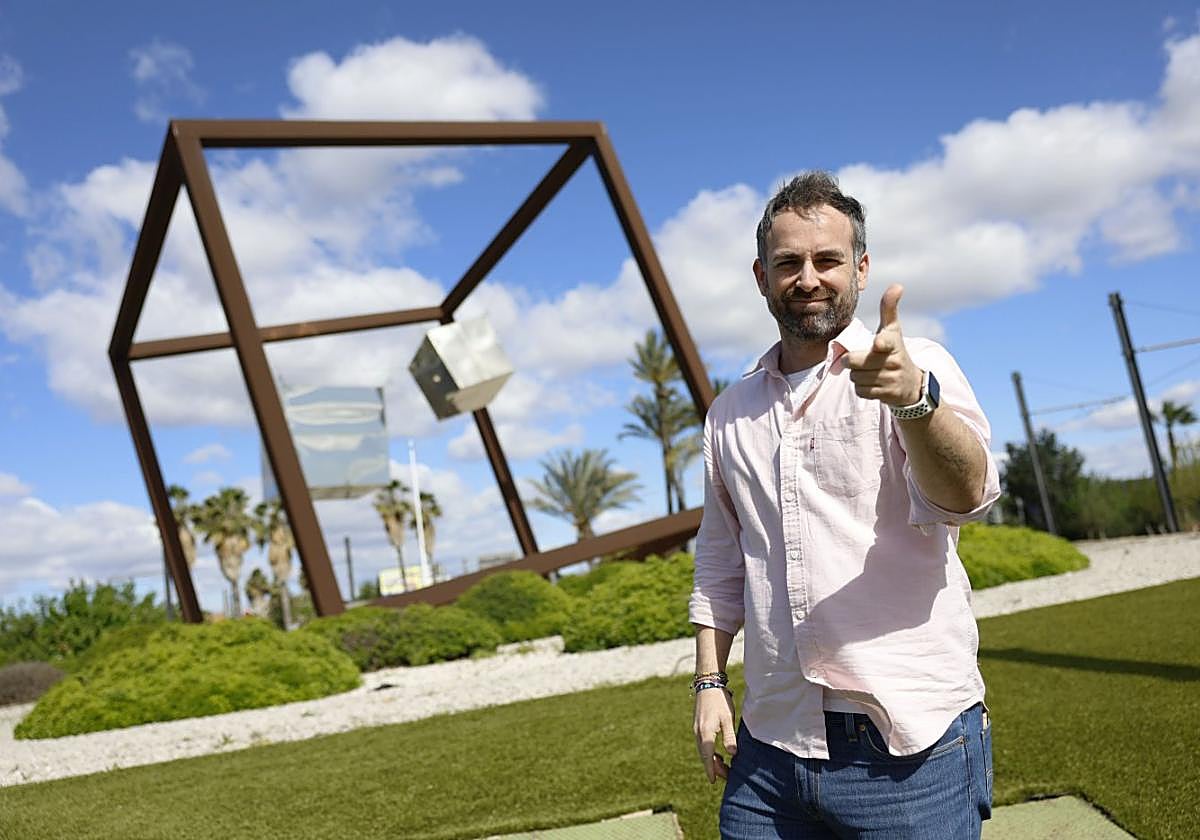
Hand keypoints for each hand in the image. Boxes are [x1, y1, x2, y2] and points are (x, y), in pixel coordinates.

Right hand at [694, 686, 736, 782]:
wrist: (708, 682)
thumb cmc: (720, 699)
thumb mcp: (728, 718)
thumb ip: (729, 737)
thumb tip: (732, 754)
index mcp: (705, 733)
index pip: (707, 757)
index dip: (711, 770)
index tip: (713, 782)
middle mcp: (698, 733)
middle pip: (704, 756)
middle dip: (714, 767)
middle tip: (726, 776)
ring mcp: (697, 729)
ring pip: (702, 750)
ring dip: (712, 759)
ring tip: (724, 766)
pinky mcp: (698, 725)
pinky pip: (702, 743)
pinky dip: (709, 751)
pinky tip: (718, 753)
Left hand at [842, 284, 922, 405]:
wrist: (911, 384)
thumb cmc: (895, 351)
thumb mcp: (893, 330)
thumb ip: (889, 308)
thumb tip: (897, 285)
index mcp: (892, 343)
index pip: (885, 342)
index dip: (880, 343)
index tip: (878, 344)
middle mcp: (893, 362)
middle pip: (855, 363)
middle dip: (851, 361)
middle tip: (858, 359)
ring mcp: (891, 380)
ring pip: (856, 378)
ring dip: (856, 375)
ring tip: (868, 371)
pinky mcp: (887, 395)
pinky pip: (860, 391)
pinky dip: (861, 388)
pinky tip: (871, 383)